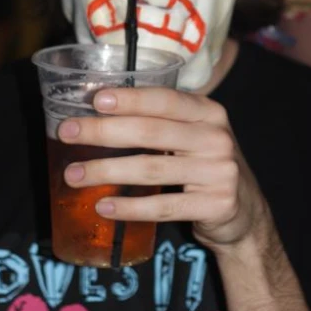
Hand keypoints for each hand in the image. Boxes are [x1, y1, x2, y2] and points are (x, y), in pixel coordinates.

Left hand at [58, 87, 267, 251]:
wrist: (244, 211)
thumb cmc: (204, 163)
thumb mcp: (193, 134)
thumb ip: (161, 120)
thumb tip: (98, 109)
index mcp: (208, 112)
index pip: (164, 99)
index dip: (129, 99)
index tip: (94, 100)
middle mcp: (216, 137)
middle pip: (150, 131)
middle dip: (103, 131)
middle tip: (67, 133)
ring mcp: (219, 172)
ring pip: (151, 169)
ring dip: (106, 171)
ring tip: (73, 175)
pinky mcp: (215, 205)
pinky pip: (163, 207)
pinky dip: (129, 207)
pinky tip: (103, 206)